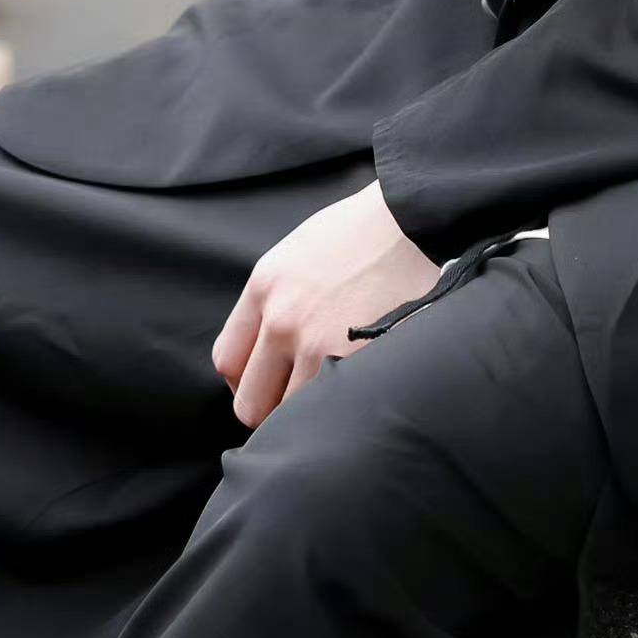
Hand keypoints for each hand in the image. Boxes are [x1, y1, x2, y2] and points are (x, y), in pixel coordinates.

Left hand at [213, 182, 438, 427]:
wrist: (410, 223)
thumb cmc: (359, 234)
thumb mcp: (296, 254)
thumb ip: (272, 300)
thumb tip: (265, 349)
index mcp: (264, 287)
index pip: (227, 360)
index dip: (243, 381)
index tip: (264, 383)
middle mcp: (282, 319)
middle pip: (250, 401)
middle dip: (269, 408)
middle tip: (295, 399)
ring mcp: (318, 343)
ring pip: (289, 415)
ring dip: (306, 411)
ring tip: (330, 394)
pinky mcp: (355, 360)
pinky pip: (330, 408)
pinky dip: (338, 409)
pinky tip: (352, 392)